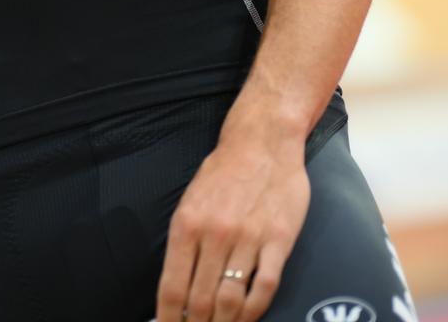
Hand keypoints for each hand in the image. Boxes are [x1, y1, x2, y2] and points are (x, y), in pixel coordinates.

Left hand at [156, 130, 308, 321]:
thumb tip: (175, 286)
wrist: (262, 143)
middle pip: (201, 299)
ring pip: (232, 299)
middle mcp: (214, 235)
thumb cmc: (223, 172)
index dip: (169, 317)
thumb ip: (184, 243)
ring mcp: (248, 239)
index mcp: (186, 225)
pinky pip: (265, 286)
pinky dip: (254, 310)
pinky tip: (248, 318)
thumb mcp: (190, 201)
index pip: (172, 286)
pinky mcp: (278, 241)